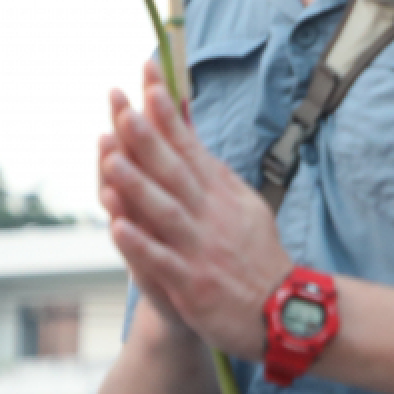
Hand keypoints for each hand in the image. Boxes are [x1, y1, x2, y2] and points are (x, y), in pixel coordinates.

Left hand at [98, 59, 290, 358]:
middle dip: (147, 138)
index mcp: (221, 194)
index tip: (148, 80)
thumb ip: (212, 172)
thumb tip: (189, 136)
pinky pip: (162, 260)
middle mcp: (211, 215)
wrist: (283, 313)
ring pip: (165, 211)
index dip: (167, 114)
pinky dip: (140, 243)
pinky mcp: (193, 283)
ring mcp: (201, 249)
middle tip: (121, 108)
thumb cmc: (256, 256)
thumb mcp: (243, 204)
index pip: (190, 146)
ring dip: (137, 185)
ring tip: (110, 160)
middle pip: (174, 171)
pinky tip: (117, 226)